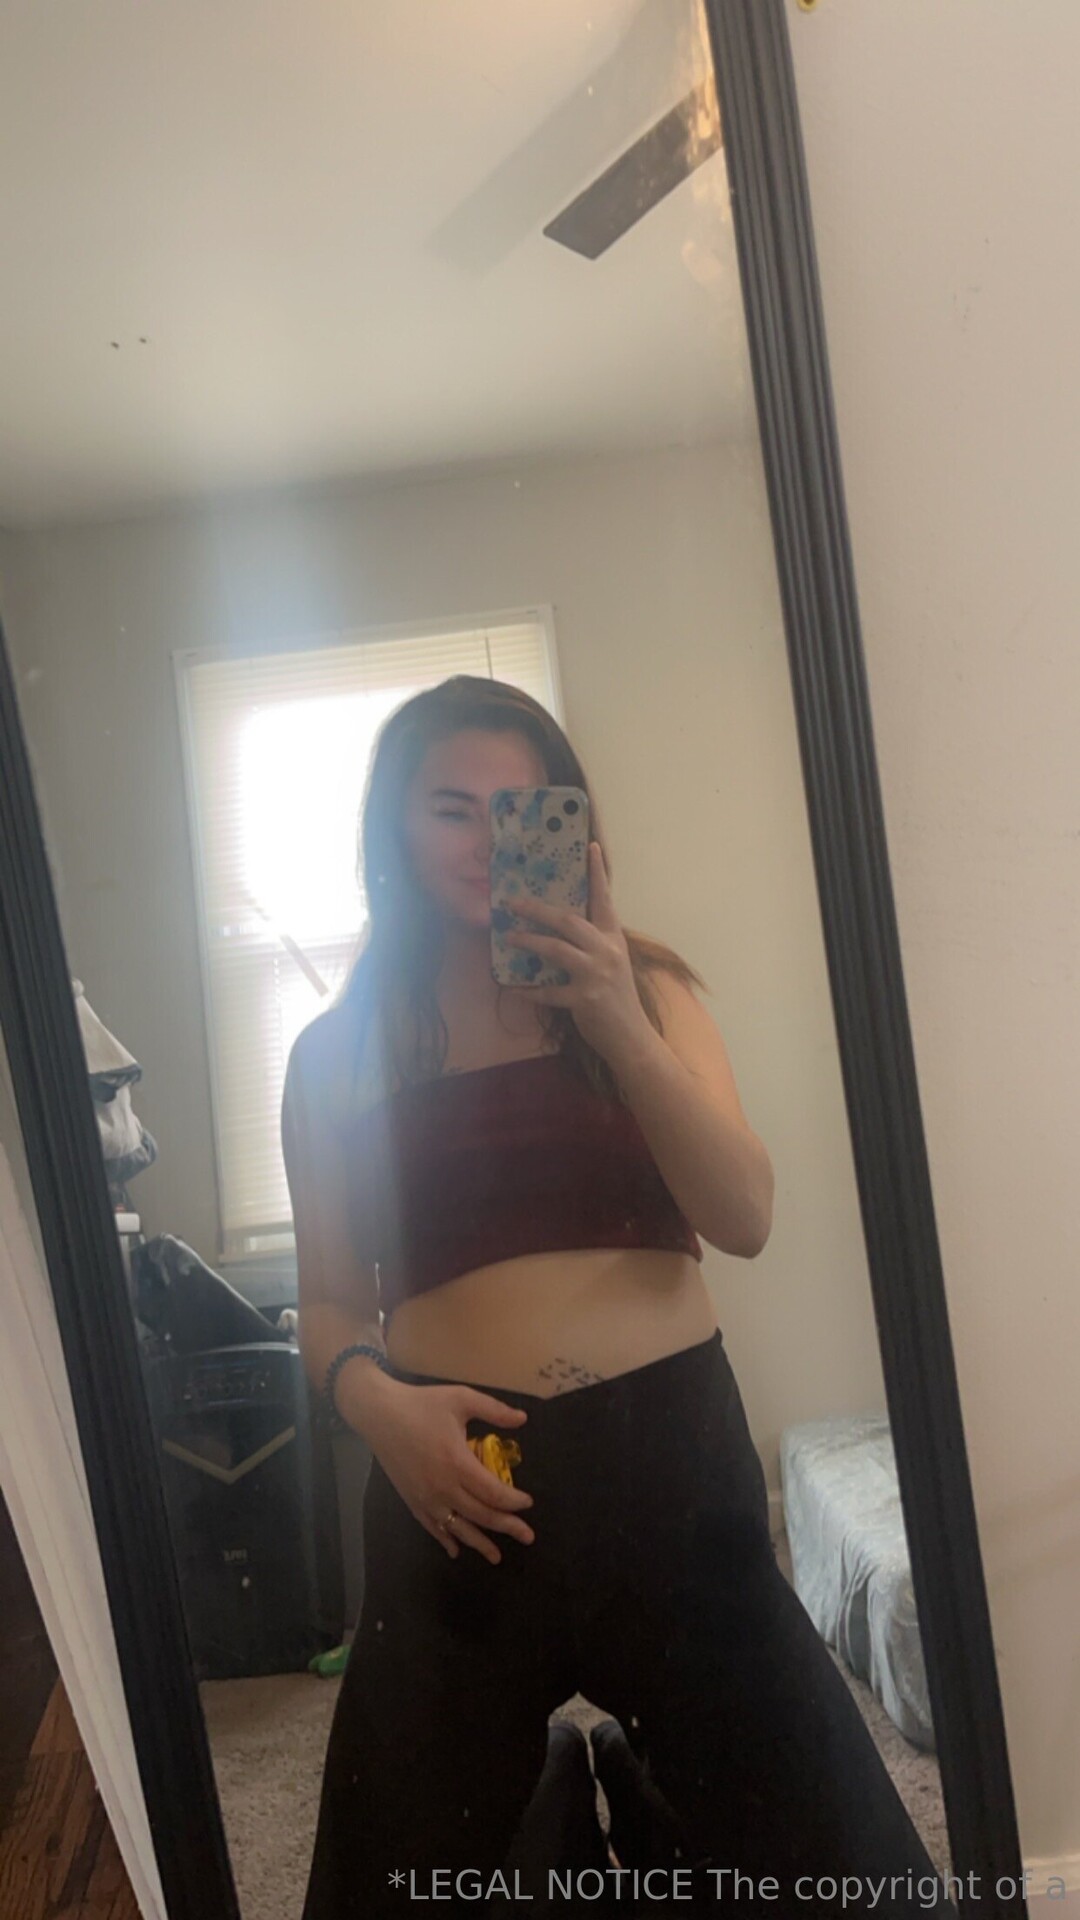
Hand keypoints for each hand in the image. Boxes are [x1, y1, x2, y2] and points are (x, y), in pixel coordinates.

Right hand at [367, 1379, 535, 1563]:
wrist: (378, 1413)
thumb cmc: (422, 1404)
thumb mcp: (461, 1398)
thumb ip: (494, 1410)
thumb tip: (523, 1418)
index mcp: (458, 1463)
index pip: (493, 1493)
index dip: (514, 1501)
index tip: (528, 1502)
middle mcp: (443, 1487)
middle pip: (481, 1515)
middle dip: (507, 1527)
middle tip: (528, 1536)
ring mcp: (425, 1498)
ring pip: (458, 1528)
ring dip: (479, 1544)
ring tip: (497, 1557)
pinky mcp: (411, 1500)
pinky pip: (432, 1527)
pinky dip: (446, 1540)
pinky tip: (456, 1550)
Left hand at [500, 841, 652, 1065]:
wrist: (631, 1035)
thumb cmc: (617, 996)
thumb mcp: (612, 962)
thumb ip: (593, 943)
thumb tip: (562, 926)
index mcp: (613, 937)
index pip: (605, 899)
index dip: (597, 872)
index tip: (592, 846)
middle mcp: (607, 950)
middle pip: (568, 920)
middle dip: (537, 910)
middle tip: (512, 902)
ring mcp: (596, 974)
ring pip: (556, 949)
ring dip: (528, 941)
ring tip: (508, 936)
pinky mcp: (585, 998)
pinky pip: (549, 992)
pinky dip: (529, 992)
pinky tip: (513, 990)